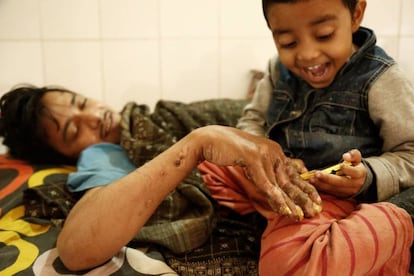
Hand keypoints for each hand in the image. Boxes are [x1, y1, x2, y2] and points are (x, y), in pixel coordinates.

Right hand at [195, 126, 321, 220]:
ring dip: (291, 202)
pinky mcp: (253, 158)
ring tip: (301, 216)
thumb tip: (273, 189)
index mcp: (273, 151)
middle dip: (304, 196)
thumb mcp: (250, 161)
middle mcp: (273, 151)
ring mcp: (264, 154)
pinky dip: (276, 198)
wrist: (209, 140)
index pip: (292, 173)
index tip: (316, 200)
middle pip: (290, 179)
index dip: (305, 187)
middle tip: (316, 210)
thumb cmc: (227, 151)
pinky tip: (284, 210)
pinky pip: (266, 184)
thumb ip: (263, 171)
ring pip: (280, 184)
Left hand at [309, 149, 366, 197]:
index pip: (355, 173)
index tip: (341, 165)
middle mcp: (354, 185)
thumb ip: (353, 155)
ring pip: (334, 189)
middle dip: (328, 178)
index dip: (348, 169)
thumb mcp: (357, 159)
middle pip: (341, 182)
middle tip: (317, 174)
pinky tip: (313, 183)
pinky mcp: (340, 195)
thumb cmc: (355, 166)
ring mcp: (347, 192)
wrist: (360, 181)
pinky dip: (321, 188)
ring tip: (312, 179)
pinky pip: (330, 192)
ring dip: (322, 184)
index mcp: (360, 174)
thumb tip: (345, 156)